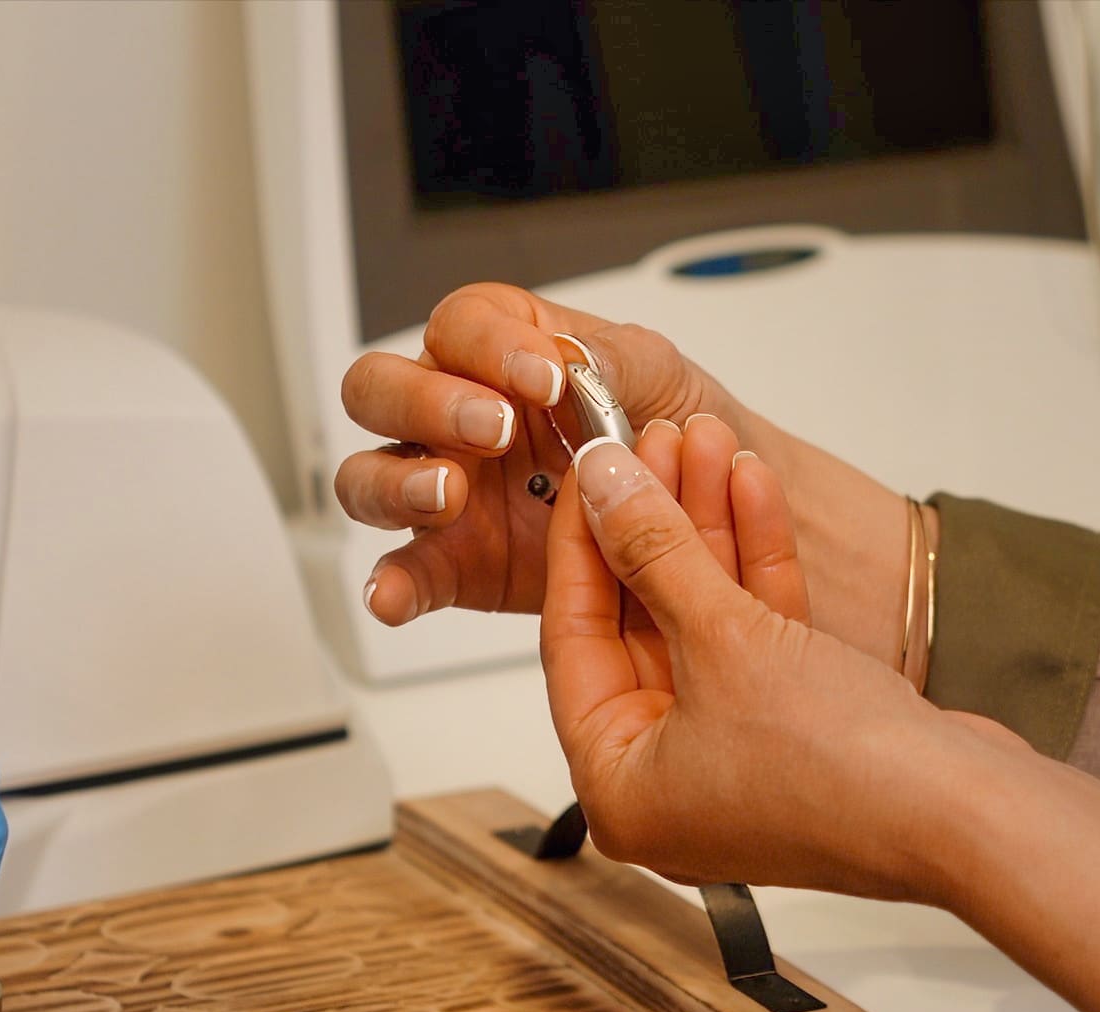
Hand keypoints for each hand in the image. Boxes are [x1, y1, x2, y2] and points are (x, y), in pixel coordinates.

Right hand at [335, 284, 915, 670]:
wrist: (724, 518)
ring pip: (375, 477)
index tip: (545, 377)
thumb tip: (566, 353)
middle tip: (493, 430)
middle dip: (427, 404)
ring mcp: (452, 492)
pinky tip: (395, 596)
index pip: (457, 327)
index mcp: (504, 352)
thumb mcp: (662, 376)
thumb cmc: (685, 433)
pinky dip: (392, 584)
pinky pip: (407, 572)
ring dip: (402, 483)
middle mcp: (461, 417)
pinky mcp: (458, 565)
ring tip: (450, 496)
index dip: (488, 346)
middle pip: (383, 391)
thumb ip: (611, 361)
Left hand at [539, 427, 1099, 1011]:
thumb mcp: (722, 639)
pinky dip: (755, 566)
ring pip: (701, 620)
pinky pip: (756, 636)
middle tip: (651, 441)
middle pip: (639, 624)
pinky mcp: (796, 732)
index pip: (572, 639)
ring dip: (708, 528)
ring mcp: (735, 758)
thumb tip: (603, 483)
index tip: (587, 469)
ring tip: (705, 439)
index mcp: (620, 788)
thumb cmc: (840, 771)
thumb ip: (654, 550)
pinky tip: (753, 486)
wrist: (968, 813)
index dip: (581, 541)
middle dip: (655, 522)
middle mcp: (668, 782)